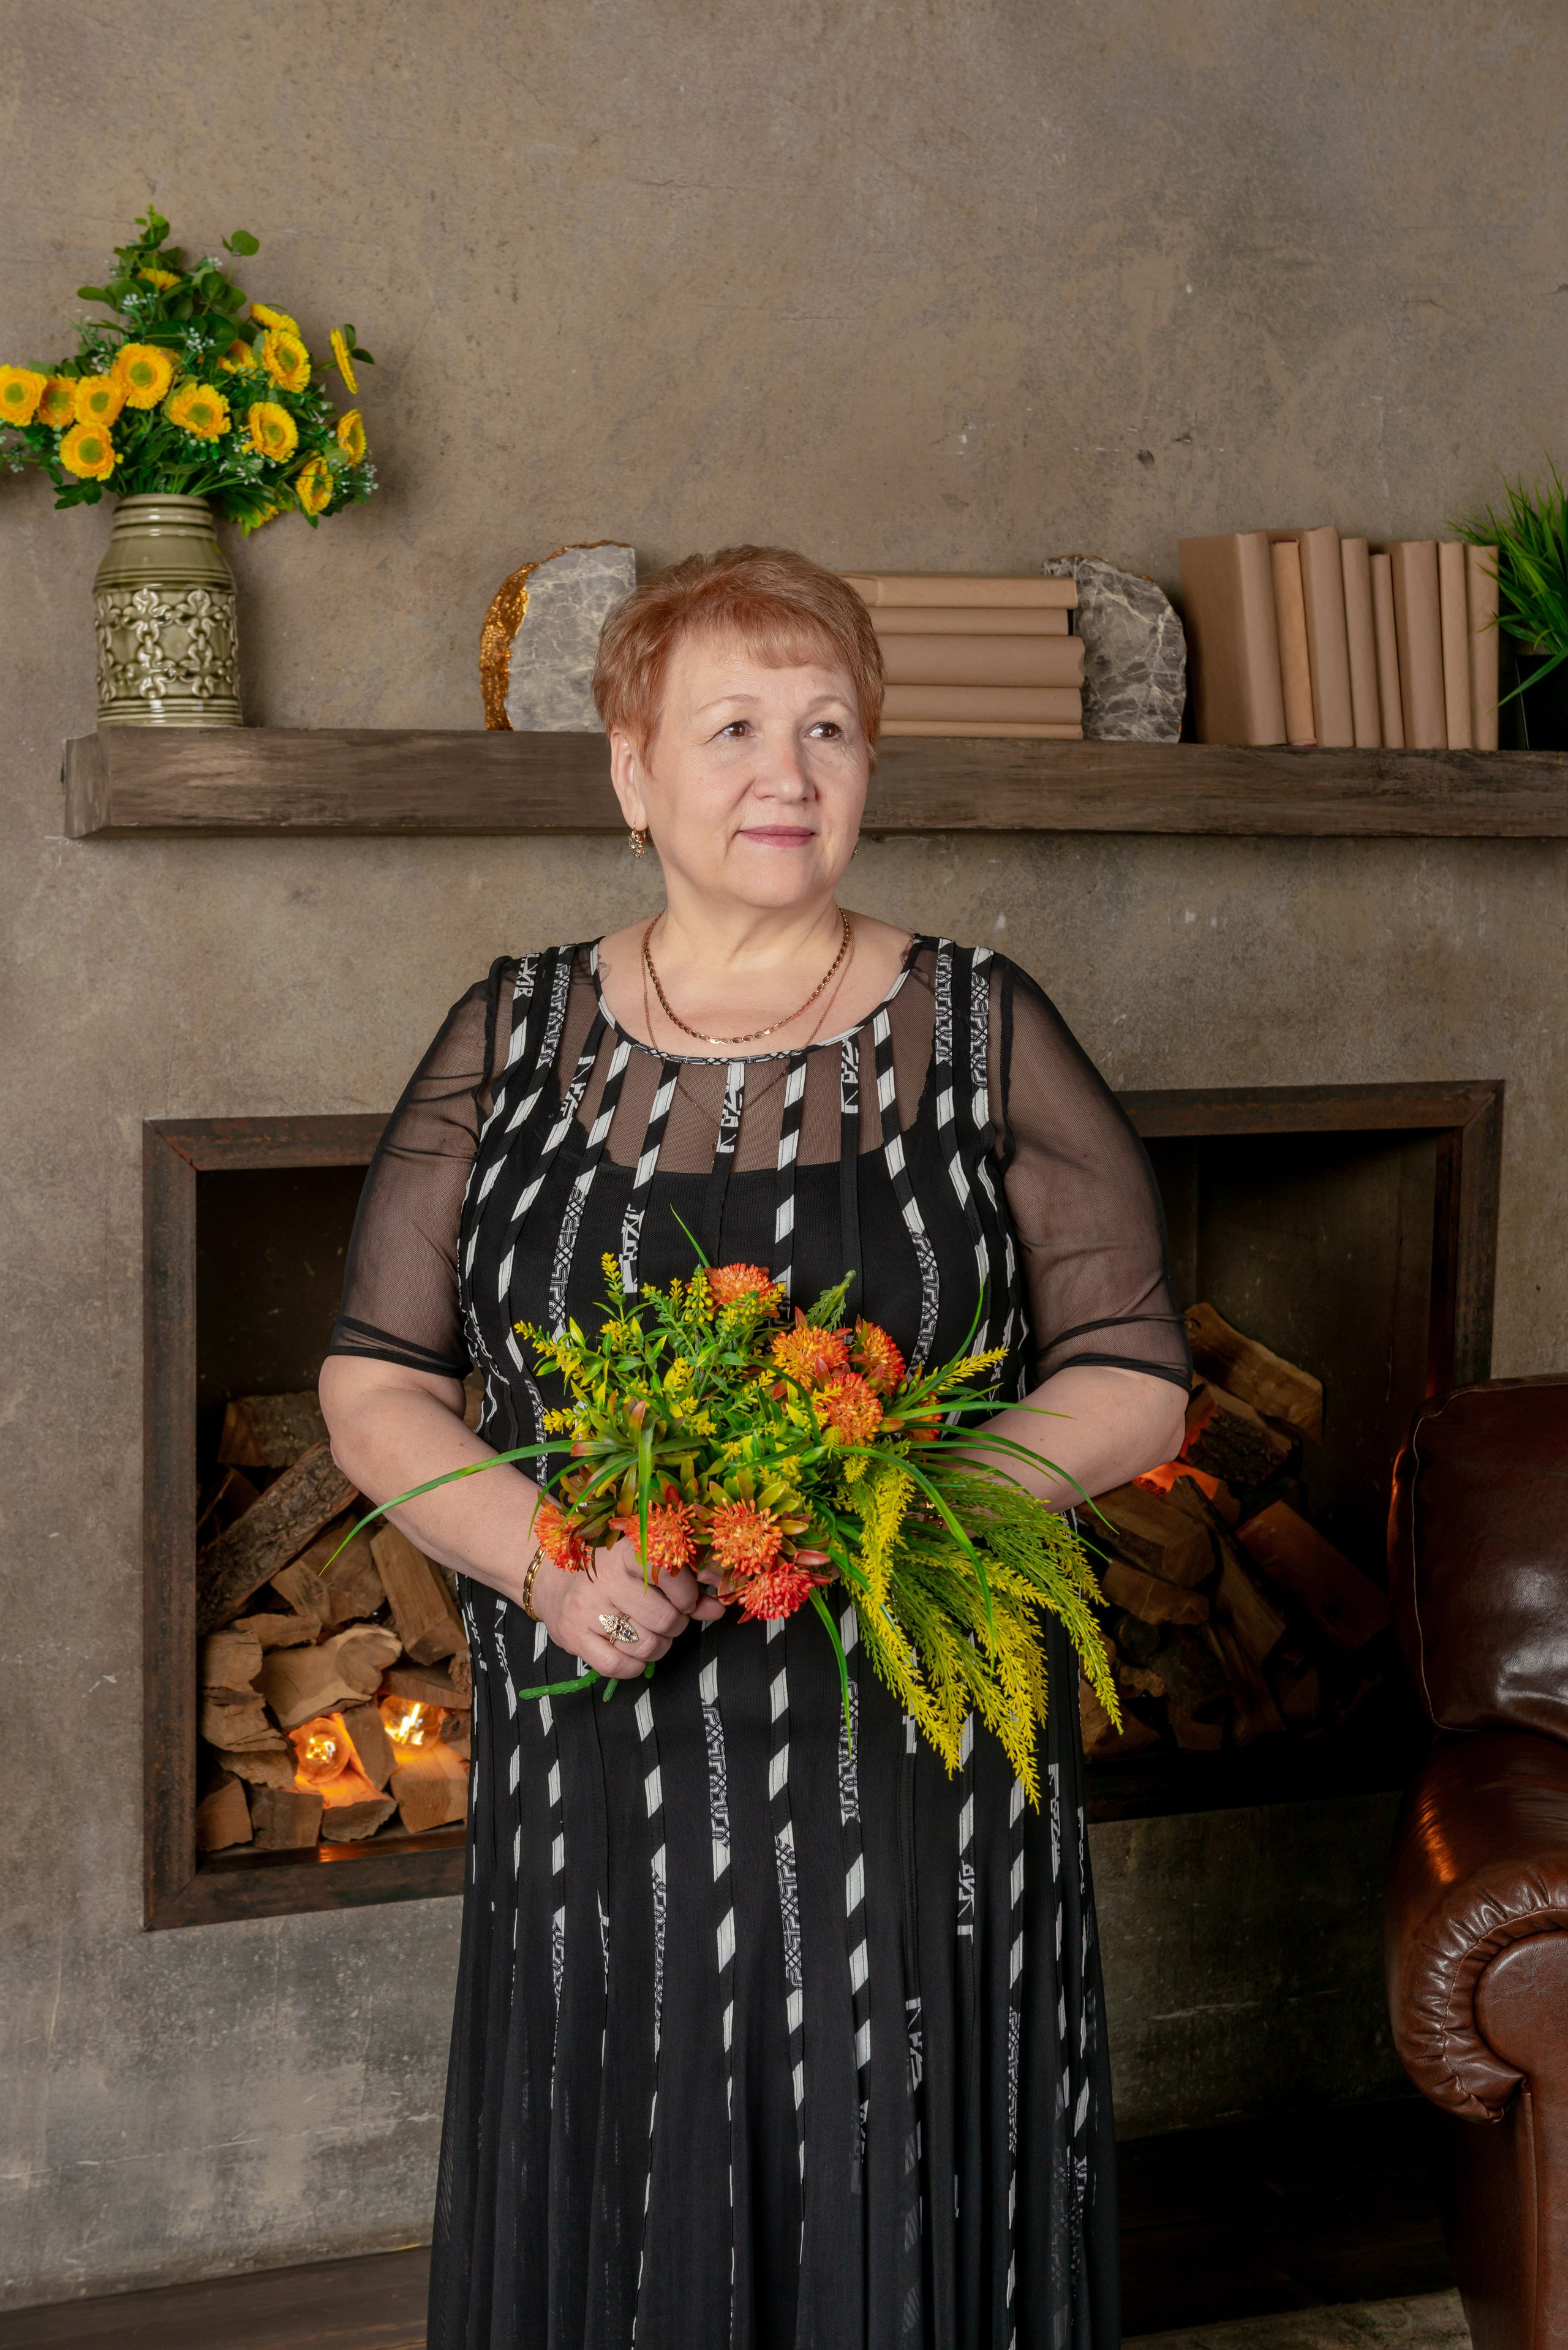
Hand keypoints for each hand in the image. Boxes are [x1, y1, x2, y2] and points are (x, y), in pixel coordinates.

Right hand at [531, 1535, 725, 1679]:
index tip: (686, 1599)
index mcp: (625, 1553)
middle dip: (676, 1625)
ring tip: (650, 1634)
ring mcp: (586, 1609)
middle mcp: (604, 1579)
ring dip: (658, 1647)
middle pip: (663, 1618)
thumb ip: (684, 1585)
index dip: (686, 1592)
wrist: (552, 1580)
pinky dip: (635, 1667)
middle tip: (668, 1621)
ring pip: (645, 1646)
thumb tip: (718, 1607)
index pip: (667, 1569)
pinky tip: (633, 1653)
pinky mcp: (573, 1637)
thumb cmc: (610, 1573)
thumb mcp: (644, 1568)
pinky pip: (618, 1666)